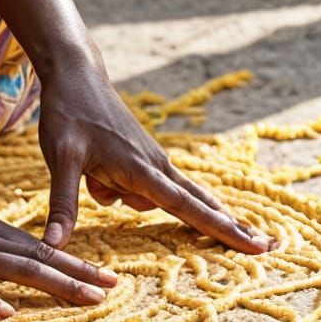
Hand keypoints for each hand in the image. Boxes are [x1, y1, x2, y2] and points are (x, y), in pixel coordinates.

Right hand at [0, 171, 120, 318]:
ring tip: (84, 299)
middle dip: (77, 275)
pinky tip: (4, 313)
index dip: (75, 263)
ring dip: (52, 284)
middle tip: (112, 290)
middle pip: (37, 258)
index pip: (40, 248)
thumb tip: (10, 269)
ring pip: (13, 269)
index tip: (107, 278)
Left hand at [36, 52, 276, 254]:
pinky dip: (146, 194)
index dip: (219, 229)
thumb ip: (63, 203)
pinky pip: (150, 186)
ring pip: (157, 197)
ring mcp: (152, 161)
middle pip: (197, 204)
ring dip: (131, 198)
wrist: (76, 75)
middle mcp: (156, 166)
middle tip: (266, 246)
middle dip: (227, 225)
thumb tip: (54, 244)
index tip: (255, 244)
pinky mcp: (143, 158)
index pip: (186, 207)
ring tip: (95, 175)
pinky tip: (101, 178)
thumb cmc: (69, 114)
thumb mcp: (61, 158)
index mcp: (142, 169)